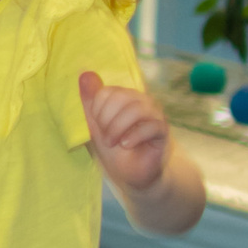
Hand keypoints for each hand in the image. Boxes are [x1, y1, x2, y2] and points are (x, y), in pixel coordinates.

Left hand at [83, 69, 174, 193]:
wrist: (132, 173)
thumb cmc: (115, 148)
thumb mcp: (96, 125)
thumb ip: (90, 102)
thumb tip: (85, 73)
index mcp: (125, 98)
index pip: (108, 91)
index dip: (97, 109)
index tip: (98, 126)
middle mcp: (142, 101)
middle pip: (122, 97)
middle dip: (107, 119)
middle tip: (105, 137)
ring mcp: (154, 115)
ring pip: (137, 109)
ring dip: (118, 128)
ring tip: (113, 142)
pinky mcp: (163, 131)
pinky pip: (151, 126)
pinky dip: (133, 136)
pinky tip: (126, 145)